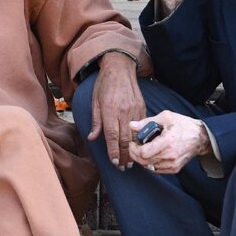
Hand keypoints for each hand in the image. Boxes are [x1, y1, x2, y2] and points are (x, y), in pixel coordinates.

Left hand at [87, 52, 144, 167]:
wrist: (120, 68)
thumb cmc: (104, 85)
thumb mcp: (95, 102)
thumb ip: (96, 122)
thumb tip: (93, 138)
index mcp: (110, 111)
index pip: (112, 137)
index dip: (113, 152)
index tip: (114, 163)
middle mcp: (123, 112)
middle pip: (125, 139)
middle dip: (125, 156)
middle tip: (123, 167)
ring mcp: (135, 110)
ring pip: (135, 135)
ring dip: (134, 150)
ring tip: (131, 161)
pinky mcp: (142, 108)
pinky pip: (142, 126)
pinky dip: (140, 138)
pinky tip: (138, 146)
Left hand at [128, 111, 210, 174]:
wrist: (200, 137)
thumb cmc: (183, 125)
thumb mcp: (166, 117)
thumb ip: (147, 122)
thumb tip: (131, 125)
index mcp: (168, 141)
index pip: (144, 152)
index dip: (134, 149)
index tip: (133, 142)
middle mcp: (170, 155)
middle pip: (144, 161)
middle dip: (135, 154)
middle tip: (135, 146)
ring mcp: (172, 164)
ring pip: (148, 166)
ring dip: (142, 158)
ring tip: (145, 149)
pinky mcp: (174, 169)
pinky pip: (155, 169)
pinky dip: (150, 163)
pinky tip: (153, 154)